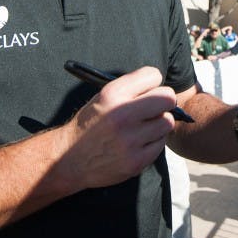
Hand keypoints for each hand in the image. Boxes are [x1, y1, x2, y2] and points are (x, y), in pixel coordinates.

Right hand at [56, 67, 175, 188]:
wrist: (69, 159)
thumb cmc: (90, 124)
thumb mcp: (103, 97)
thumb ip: (131, 87)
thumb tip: (162, 85)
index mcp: (112, 94)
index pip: (153, 75)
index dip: (153, 83)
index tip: (147, 91)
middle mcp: (122, 115)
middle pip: (168, 99)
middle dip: (164, 102)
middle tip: (154, 109)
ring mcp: (130, 140)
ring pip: (167, 123)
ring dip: (159, 124)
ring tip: (144, 128)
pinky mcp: (136, 161)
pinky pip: (161, 145)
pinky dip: (153, 142)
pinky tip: (139, 143)